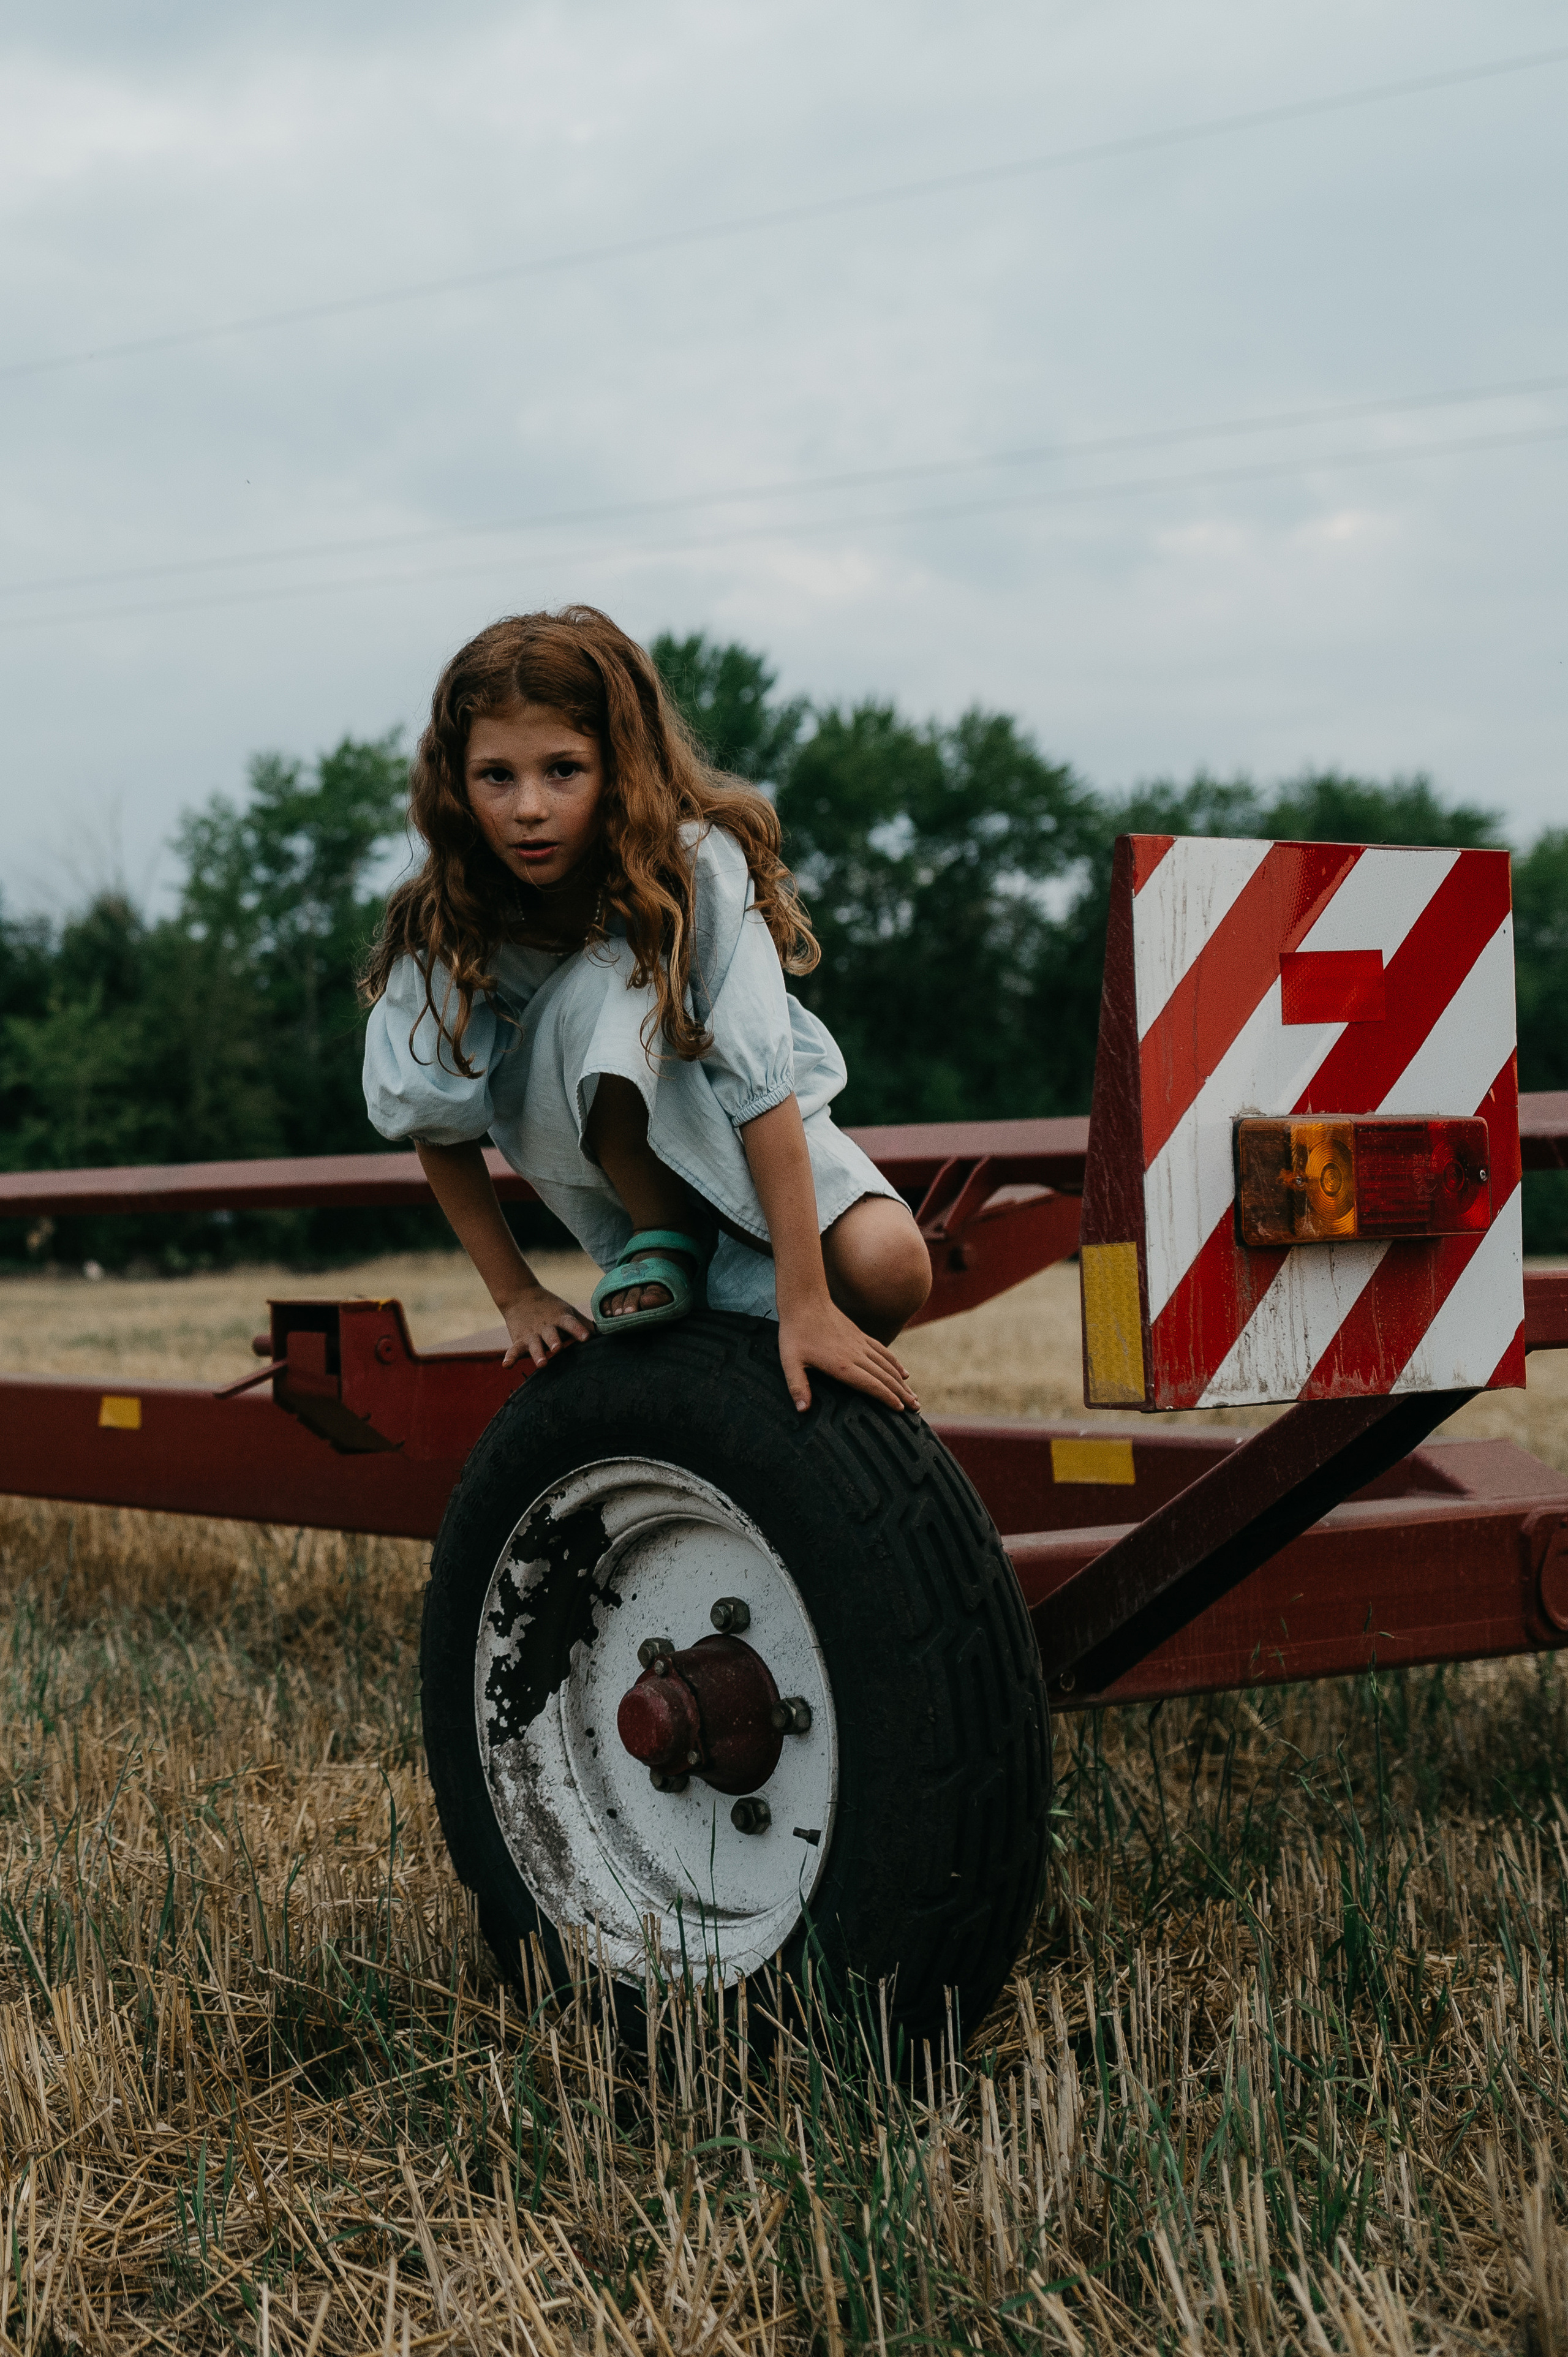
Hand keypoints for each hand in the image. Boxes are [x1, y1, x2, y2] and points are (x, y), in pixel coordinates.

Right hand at [501, 1284, 591, 1369]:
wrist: (521, 1296)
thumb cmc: (552, 1309)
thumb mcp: (569, 1313)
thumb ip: (584, 1324)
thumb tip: (606, 1334)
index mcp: (561, 1318)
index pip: (570, 1323)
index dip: (578, 1330)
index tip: (587, 1338)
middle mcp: (546, 1326)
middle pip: (550, 1334)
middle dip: (554, 1341)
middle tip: (558, 1348)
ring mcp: (532, 1334)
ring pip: (534, 1344)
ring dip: (537, 1353)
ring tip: (542, 1364)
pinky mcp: (519, 1341)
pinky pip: (513, 1350)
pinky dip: (509, 1358)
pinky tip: (506, 1366)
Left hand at [777, 1296, 918, 1413]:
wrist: (805, 1301)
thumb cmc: (795, 1334)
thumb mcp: (790, 1362)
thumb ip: (797, 1386)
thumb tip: (803, 1410)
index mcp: (842, 1365)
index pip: (871, 1385)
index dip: (887, 1398)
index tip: (900, 1410)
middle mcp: (856, 1355)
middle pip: (885, 1378)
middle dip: (902, 1395)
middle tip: (916, 1409)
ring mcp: (861, 1344)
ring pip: (888, 1365)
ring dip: (902, 1382)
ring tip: (914, 1397)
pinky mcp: (860, 1336)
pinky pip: (883, 1351)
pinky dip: (896, 1363)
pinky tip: (903, 1372)